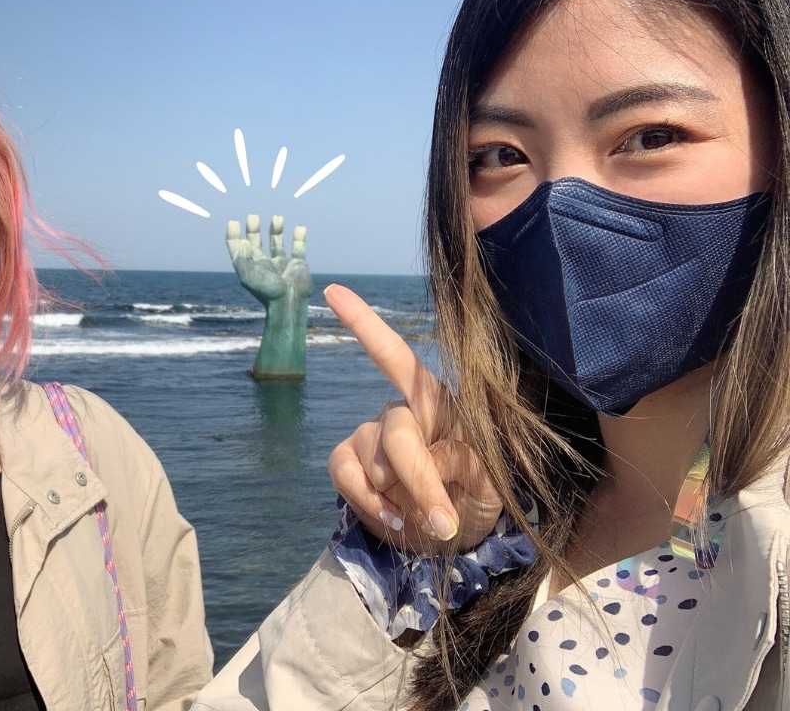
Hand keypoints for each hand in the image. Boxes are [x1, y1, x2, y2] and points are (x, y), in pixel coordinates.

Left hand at [226, 214, 310, 302]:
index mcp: (250, 268)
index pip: (238, 249)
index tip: (234, 222)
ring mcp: (281, 264)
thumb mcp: (246, 274)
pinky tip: (300, 227)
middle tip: (253, 217)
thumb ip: (241, 256)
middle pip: (256, 243)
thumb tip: (243, 240)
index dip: (234, 236)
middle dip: (253, 229)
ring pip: (277, 243)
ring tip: (277, 217)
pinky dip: (299, 237)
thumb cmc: (266, 290)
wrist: (289, 302)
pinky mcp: (298, 265)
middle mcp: (264, 265)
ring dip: (276, 229)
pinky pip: (298, 248)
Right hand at [324, 284, 502, 551]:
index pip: (397, 358)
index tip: (333, 292)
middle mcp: (399, 411)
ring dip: (400, 499)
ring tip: (426, 522)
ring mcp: (369, 437)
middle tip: (445, 523)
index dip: (365, 325)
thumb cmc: (479, 493)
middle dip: (420, 480)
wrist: (454, 533)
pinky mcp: (349, 464)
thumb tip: (421, 463)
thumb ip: (461, 462)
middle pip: (397, 434)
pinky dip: (370, 504)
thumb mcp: (490, 479)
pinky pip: (344, 476)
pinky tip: (394, 519)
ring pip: (372, 462)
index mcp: (438, 402)